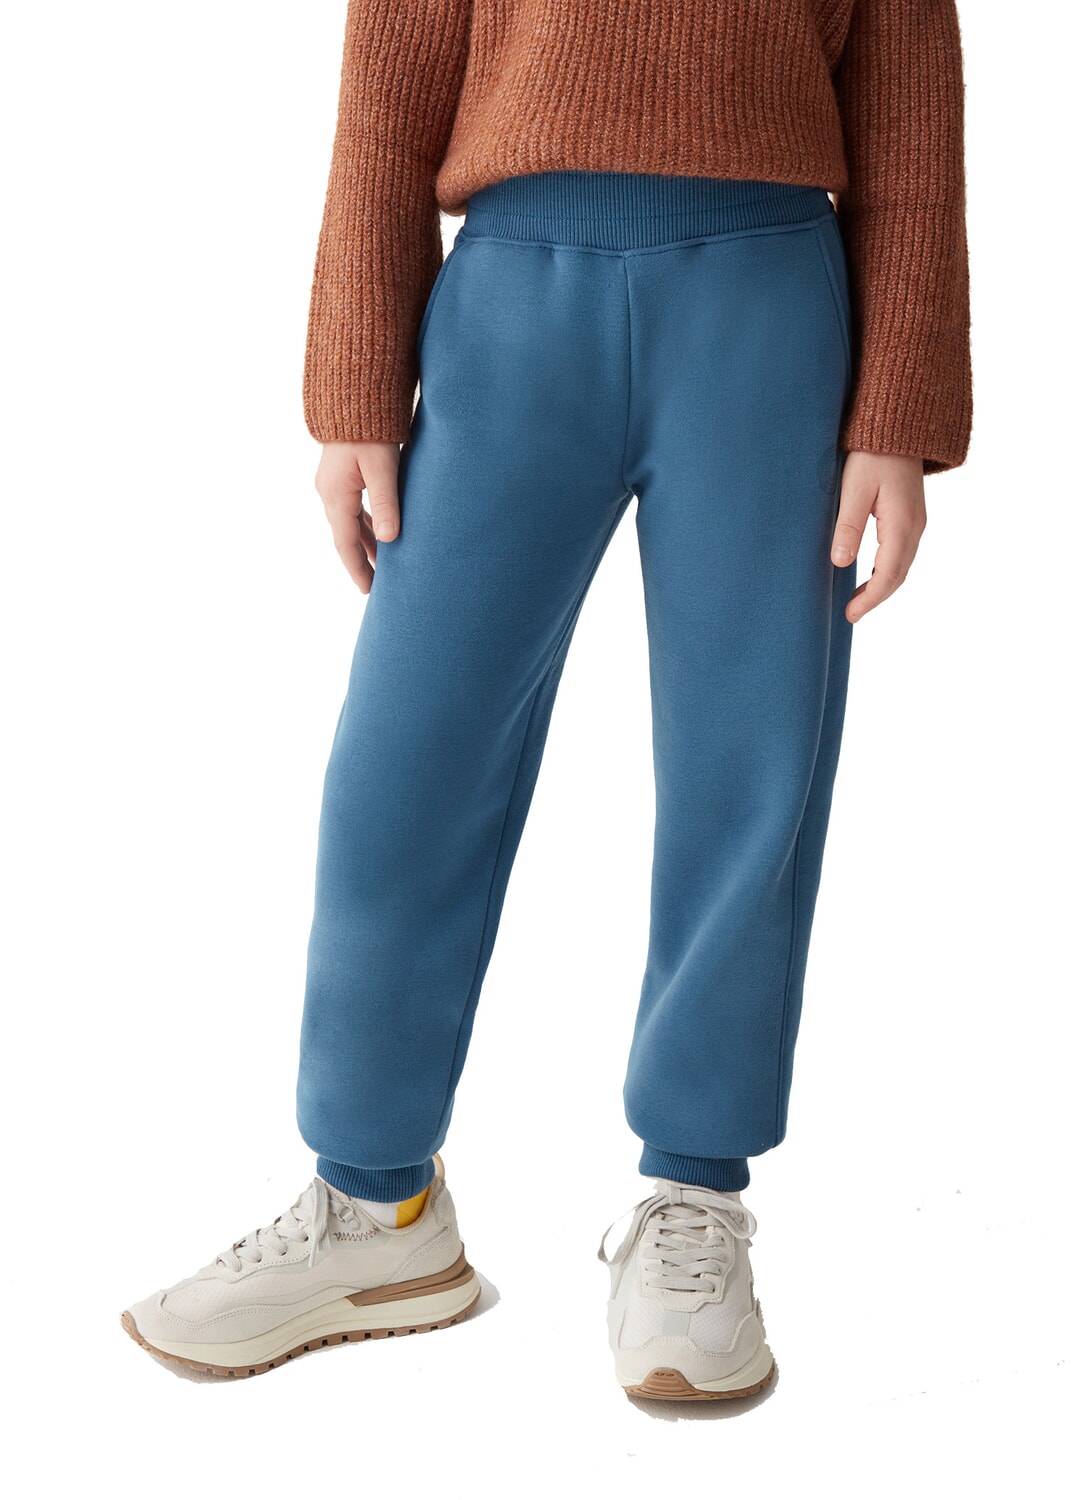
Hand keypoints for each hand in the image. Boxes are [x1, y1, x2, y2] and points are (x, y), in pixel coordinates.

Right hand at [314, 440, 401, 592]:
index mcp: (336, 495)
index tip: (370, 591)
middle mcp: (329, 492)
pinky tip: (379, 531)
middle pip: (346, 536)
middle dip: (362, 560)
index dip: (358, 569)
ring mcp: (332, 483)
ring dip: (366, 543)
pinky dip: (365, 524)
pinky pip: (351, 508)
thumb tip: (390, 539)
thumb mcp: (382, 467)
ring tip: (383, 564)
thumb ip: (385, 503)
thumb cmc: (369, 428)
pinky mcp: (340, 474)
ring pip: (349, 522)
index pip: (346, 543)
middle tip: (380, 584)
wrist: (352, 393)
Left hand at [831, 451, 925, 622]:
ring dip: (882, 584)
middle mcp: (915, 526)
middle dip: (876, 597)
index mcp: (901, 524)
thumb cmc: (873, 453)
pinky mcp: (912, 514)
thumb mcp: (855, 488)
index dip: (870, 598)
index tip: (851, 614)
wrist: (900, 424)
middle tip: (852, 613)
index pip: (887, 574)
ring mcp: (917, 520)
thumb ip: (849, 525)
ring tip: (859, 599)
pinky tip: (870, 572)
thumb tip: (841, 562)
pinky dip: (887, 569)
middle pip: (898, 574)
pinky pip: (902, 551)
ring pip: (902, 564)